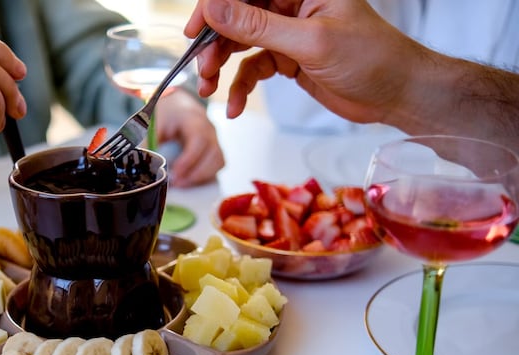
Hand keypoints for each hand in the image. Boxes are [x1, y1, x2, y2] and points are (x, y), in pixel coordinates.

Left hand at [155, 89, 224, 186]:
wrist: (177, 106)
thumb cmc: (166, 115)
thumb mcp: (155, 124)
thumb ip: (150, 141)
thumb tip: (140, 161)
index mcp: (194, 119)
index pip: (199, 140)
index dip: (189, 159)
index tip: (175, 172)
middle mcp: (209, 129)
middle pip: (213, 154)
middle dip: (195, 173)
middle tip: (176, 183)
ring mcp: (215, 140)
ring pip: (218, 162)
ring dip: (201, 176)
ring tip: (181, 184)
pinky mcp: (215, 150)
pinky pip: (217, 165)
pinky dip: (205, 176)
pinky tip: (188, 180)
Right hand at [184, 0, 422, 124]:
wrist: (397, 93)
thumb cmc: (371, 58)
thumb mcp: (310, 42)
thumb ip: (258, 26)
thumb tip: (215, 9)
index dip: (217, 6)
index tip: (196, 29)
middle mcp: (293, 4)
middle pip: (239, 15)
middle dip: (216, 42)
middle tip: (203, 68)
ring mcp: (289, 32)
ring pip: (242, 43)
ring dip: (223, 66)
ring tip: (211, 89)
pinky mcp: (289, 58)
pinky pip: (254, 68)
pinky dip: (242, 87)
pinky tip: (236, 105)